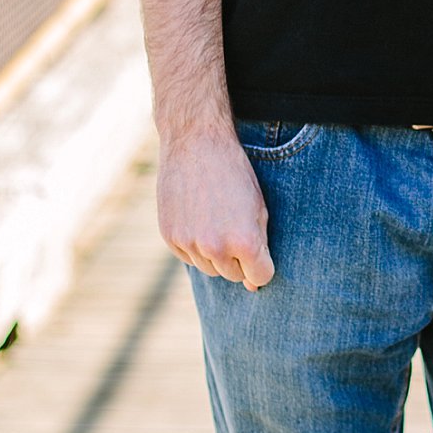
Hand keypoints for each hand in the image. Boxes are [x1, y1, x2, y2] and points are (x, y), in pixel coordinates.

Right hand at [158, 129, 272, 288]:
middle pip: (235, 276)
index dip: (263, 264)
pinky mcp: (170, 239)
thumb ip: (260, 248)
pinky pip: (189, 258)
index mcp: (244, 242)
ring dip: (218, 254)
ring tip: (219, 220)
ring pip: (211, 269)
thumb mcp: (259, 209)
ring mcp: (189, 244)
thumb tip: (254, 287)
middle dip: (240, 259)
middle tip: (237, 228)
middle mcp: (215, 248)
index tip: (260, 249)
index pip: (260, 277)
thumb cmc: (236, 176)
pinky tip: (200, 219)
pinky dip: (196, 246)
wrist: (196, 146)